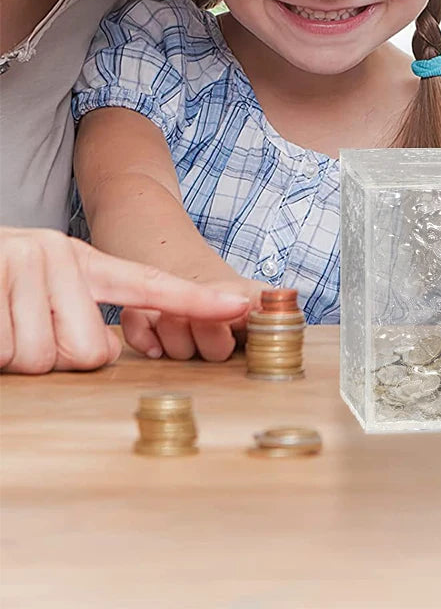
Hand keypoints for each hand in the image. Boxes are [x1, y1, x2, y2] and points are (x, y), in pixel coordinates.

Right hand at [0, 227, 250, 373]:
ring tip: (1, 322)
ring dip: (16, 357)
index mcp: (81, 260)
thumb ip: (84, 314)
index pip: (150, 284)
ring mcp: (21, 267)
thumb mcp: (46, 289)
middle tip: (28, 327)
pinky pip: (5, 355)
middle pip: (89, 352)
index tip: (240, 306)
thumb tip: (103, 350)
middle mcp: (58, 256)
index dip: (196, 300)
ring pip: (42, 360)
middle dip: (58, 357)